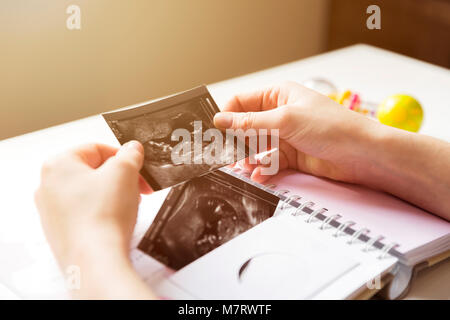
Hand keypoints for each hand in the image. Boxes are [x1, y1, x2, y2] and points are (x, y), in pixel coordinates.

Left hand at [35, 141, 154, 298]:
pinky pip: (85, 213)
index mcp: (58, 164)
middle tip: (137, 188)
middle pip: (93, 171)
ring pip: (90, 192)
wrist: (95, 259)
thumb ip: (130, 154)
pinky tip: (115, 221)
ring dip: (113, 195)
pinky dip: (102, 213)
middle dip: (120, 178)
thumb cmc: (103, 214)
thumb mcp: (124, 172)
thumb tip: (132, 149)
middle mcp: (48, 185)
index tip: (138, 166)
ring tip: (128, 206)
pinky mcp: (60, 230)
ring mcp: (51, 210)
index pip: (97, 148)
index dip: (123, 156)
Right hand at [214, 81, 381, 183]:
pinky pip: (268, 162)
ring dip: (249, 158)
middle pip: (246, 127)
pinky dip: (263, 169)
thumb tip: (221, 119)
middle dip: (237, 142)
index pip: (241, 102)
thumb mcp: (285, 120)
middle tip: (227, 155)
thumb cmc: (332, 127)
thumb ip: (250, 122)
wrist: (361, 154)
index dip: (227, 115)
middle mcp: (280, 115)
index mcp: (277, 96)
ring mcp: (285, 136)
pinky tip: (260, 175)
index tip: (214, 132)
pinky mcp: (291, 156)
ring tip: (247, 167)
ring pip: (256, 148)